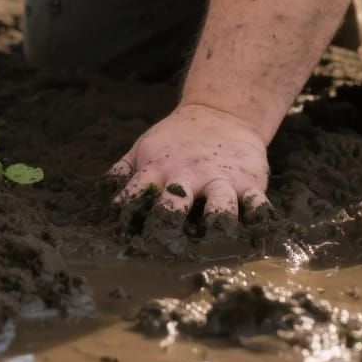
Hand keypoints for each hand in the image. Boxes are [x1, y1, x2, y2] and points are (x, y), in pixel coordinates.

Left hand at [109, 102, 269, 231]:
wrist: (221, 112)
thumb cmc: (177, 138)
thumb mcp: (146, 147)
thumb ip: (124, 171)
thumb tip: (101, 199)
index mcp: (159, 170)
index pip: (135, 194)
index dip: (128, 218)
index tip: (125, 243)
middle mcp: (188, 176)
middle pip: (175, 203)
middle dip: (169, 225)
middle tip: (166, 250)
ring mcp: (221, 179)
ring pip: (220, 206)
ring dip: (219, 223)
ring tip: (217, 242)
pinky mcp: (250, 181)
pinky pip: (257, 204)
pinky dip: (259, 219)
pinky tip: (257, 235)